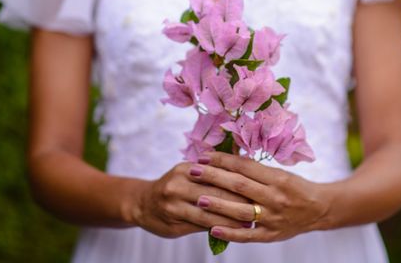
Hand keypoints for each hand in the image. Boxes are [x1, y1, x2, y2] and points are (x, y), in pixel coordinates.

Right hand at [129, 162, 252, 237]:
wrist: (142, 204)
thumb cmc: (173, 187)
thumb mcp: (187, 173)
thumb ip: (210, 173)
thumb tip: (242, 170)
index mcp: (186, 169)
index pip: (217, 173)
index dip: (237, 181)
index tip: (256, 186)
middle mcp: (178, 184)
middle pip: (215, 192)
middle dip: (239, 200)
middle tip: (259, 206)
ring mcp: (174, 205)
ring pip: (208, 212)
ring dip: (231, 218)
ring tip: (249, 221)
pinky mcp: (173, 223)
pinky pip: (200, 226)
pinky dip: (217, 228)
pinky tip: (231, 231)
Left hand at [188, 152, 331, 242]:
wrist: (319, 209)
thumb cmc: (295, 187)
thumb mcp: (279, 173)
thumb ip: (255, 169)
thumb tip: (227, 159)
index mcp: (276, 178)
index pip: (245, 167)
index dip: (223, 160)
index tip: (204, 156)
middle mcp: (274, 197)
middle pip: (239, 185)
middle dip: (214, 177)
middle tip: (193, 171)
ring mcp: (272, 218)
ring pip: (240, 211)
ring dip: (218, 204)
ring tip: (198, 198)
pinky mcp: (271, 235)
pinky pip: (247, 235)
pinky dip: (229, 233)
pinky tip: (212, 228)